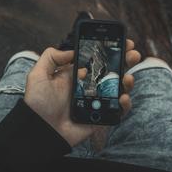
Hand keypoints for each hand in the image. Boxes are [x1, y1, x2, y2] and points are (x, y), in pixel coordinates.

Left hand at [24, 40, 140, 146]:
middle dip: (125, 61)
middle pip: (112, 71)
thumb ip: (51, 57)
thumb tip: (71, 50)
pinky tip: (123, 97)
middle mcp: (89, 86)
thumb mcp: (39, 75)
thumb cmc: (38, 104)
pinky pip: (118, 109)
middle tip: (133, 54)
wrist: (42, 129)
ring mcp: (97, 100)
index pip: (97, 60)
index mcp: (77, 75)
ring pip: (118, 88)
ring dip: (127, 80)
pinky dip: (125, 103)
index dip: (110, 51)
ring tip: (127, 77)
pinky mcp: (101, 115)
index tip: (120, 42)